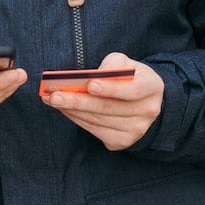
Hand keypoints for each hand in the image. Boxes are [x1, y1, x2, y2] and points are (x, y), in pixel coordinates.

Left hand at [42, 52, 163, 149]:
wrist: (144, 101)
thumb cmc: (129, 76)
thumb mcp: (126, 63)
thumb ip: (111, 65)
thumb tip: (88, 77)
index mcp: (152, 87)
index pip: (131, 90)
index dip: (110, 88)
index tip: (89, 84)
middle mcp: (148, 111)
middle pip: (109, 108)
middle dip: (79, 101)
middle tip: (55, 96)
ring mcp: (136, 130)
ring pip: (98, 120)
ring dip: (72, 111)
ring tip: (53, 100)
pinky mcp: (123, 141)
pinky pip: (95, 130)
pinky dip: (77, 119)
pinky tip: (65, 110)